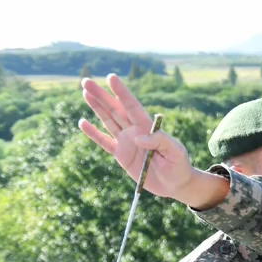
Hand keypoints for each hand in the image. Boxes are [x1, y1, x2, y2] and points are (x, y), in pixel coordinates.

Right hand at [79, 74, 227, 208]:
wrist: (176, 184)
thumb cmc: (179, 166)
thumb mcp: (175, 152)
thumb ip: (160, 141)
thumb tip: (137, 137)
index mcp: (148, 128)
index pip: (132, 107)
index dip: (122, 92)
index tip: (111, 77)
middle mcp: (135, 131)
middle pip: (116, 109)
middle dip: (102, 95)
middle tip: (86, 81)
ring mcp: (127, 142)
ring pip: (108, 120)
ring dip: (96, 107)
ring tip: (85, 92)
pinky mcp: (121, 155)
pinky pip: (104, 142)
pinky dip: (93, 133)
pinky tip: (82, 122)